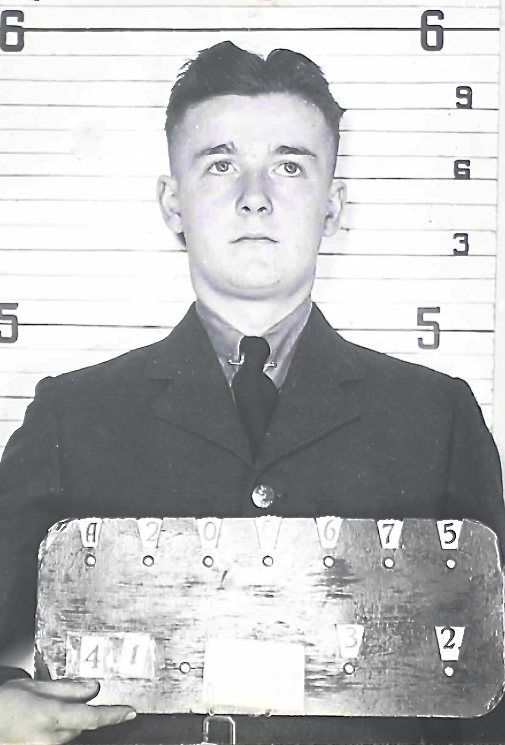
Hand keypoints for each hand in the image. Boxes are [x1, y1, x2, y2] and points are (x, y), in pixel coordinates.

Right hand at [0, 677, 136, 743]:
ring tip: (42, 709)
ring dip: (66, 720)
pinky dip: (56, 729)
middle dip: (79, 711)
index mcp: (52, 716)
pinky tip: (41, 721)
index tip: (130, 712)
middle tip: (59, 700)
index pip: (93, 717)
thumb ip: (68, 688)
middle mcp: (51, 737)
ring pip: (69, 733)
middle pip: (81, 725)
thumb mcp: (36, 686)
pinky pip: (57, 740)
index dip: (114, 715)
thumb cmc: (5, 703)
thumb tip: (93, 688)